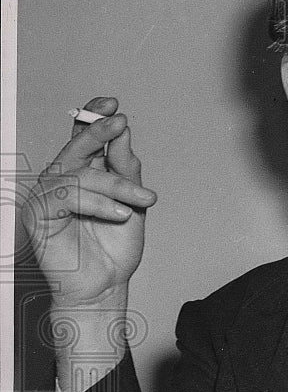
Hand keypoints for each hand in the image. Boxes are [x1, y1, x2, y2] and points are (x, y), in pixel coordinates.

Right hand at [21, 97, 156, 310]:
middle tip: (119, 122)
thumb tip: (122, 133)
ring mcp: (48, 196)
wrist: (106, 286)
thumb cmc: (115, 249)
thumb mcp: (133, 202)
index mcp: (83, 174)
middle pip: (76, 147)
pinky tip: (120, 213)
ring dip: (116, 184)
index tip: (113, 105)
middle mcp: (62, 180)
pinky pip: (67, 196)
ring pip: (80, 173)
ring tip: (143, 199)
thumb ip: (126, 169)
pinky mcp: (40, 215)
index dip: (94, 117)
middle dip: (98, 131)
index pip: (84, 138)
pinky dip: (98, 202)